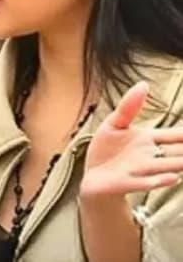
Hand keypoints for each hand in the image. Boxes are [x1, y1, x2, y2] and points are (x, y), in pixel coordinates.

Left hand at [80, 81, 182, 199]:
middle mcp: (150, 156)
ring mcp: (140, 171)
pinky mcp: (127, 182)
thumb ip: (129, 107)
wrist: (92, 178)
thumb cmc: (106, 151)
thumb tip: (145, 84)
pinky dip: (159, 180)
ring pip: (167, 166)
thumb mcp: (114, 124)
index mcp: (149, 140)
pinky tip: (173, 178)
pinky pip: (147, 182)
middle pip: (178, 153)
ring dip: (180, 164)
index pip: (176, 136)